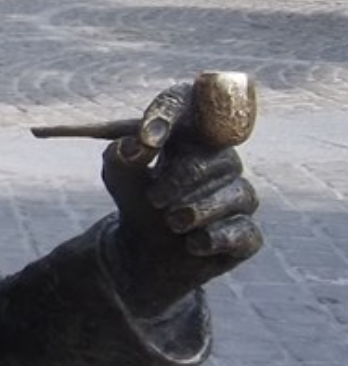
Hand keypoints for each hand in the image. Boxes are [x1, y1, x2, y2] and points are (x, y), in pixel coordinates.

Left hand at [101, 81, 262, 316]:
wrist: (141, 250)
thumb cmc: (136, 201)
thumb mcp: (119, 177)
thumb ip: (122, 156)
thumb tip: (139, 144)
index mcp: (195, 140)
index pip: (199, 116)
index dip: (175, 118)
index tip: (149, 138)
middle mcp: (225, 166)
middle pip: (224, 159)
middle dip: (185, 178)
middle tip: (155, 200)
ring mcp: (239, 200)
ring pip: (241, 194)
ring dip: (199, 209)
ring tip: (172, 222)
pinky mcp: (246, 236)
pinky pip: (246, 232)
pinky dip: (216, 238)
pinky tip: (193, 244)